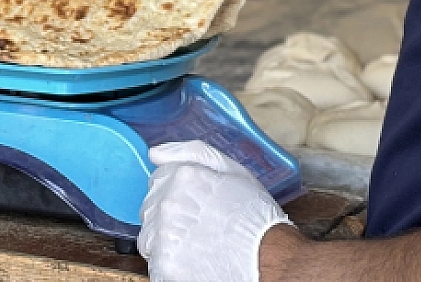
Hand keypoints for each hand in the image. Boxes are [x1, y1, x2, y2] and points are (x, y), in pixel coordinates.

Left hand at [138, 140, 288, 281]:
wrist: (271, 258)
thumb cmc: (256, 217)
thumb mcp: (233, 170)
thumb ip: (192, 153)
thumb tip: (155, 153)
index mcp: (182, 177)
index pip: (157, 180)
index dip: (176, 194)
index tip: (193, 206)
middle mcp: (168, 205)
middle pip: (150, 209)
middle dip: (169, 217)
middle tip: (198, 228)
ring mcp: (165, 238)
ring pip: (149, 238)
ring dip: (165, 242)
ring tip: (196, 246)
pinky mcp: (167, 268)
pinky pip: (155, 264)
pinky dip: (170, 265)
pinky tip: (192, 263)